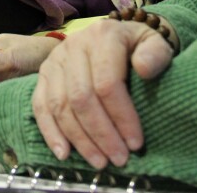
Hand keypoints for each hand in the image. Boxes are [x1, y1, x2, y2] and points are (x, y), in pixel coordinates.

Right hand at [32, 19, 173, 168]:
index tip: (135, 143)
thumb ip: (156, 54)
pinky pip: (40, 106)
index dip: (121, 116)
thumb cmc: (139, 47)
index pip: (107, 82)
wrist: (118, 35)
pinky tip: (64, 154)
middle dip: (101, 134)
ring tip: (99, 162)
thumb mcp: (156, 43)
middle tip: (118, 159)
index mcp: (103, 35)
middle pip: (81, 97)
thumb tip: (144, 69)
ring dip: (79, 139)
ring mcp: (55, 60)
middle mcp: (74, 45)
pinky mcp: (43, 74)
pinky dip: (50, 132)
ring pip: (60, 105)